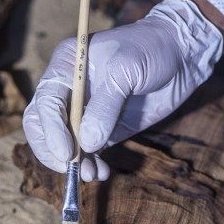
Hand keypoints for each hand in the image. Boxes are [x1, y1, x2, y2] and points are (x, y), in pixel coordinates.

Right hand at [22, 0, 223, 180]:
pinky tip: (101, 172)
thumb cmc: (151, 49)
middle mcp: (69, 90)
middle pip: (43, 125)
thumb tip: (87, 144)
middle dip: (53, 149)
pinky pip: (87, 152)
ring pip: (63, 143)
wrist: (180, 55)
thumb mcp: (126, 69)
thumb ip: (105, 106)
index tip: (67, 153)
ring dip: (73, 163)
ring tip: (92, 174)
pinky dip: (90, 164)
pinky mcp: (103, 129)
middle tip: (72, 167)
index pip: (46, 101)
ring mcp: (85, 112)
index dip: (51, 129)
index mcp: (66, 66)